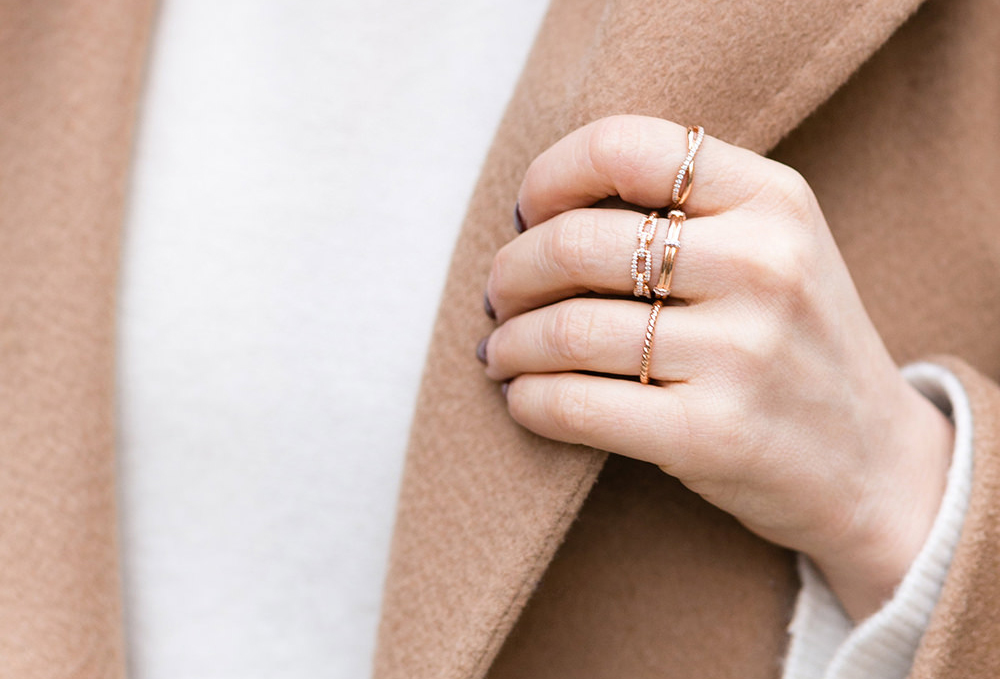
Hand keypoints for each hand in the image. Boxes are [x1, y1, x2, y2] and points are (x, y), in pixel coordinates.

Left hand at [481, 115, 953, 620]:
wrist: (873, 463)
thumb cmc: (795, 343)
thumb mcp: (773, 246)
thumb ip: (682, 211)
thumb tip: (535, 217)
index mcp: (772, 198)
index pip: (624, 147)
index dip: (548, 177)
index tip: (526, 216)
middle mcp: (764, 264)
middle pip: (576, 243)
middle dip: (510, 273)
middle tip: (499, 298)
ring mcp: (743, 352)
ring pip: (565, 329)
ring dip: (508, 344)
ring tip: (500, 354)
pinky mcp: (713, 433)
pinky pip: (574, 405)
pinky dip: (527, 401)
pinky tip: (523, 399)